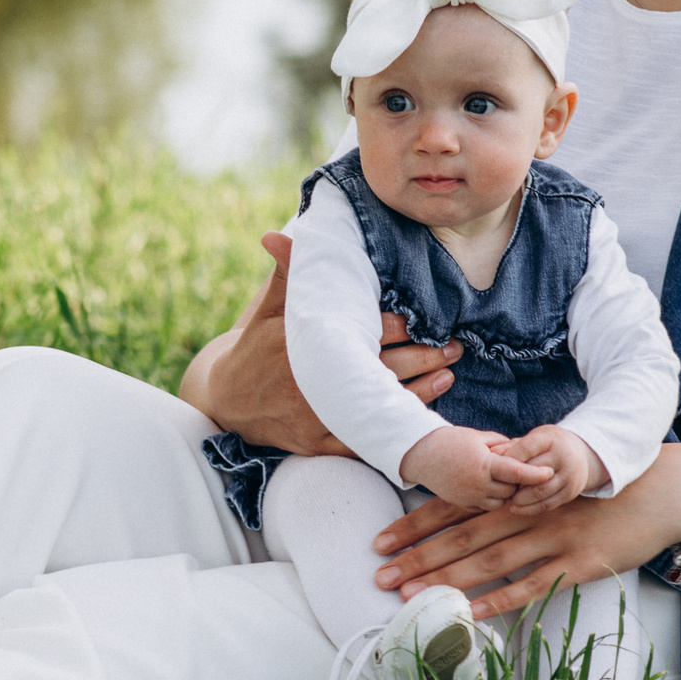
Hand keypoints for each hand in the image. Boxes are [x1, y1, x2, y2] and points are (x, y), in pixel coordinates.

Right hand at [183, 231, 460, 455]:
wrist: (226, 400)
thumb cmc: (256, 347)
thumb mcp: (269, 310)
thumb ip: (286, 275)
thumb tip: (278, 236)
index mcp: (303, 344)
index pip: (358, 332)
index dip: (395, 326)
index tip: (421, 319)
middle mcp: (311, 381)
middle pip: (378, 368)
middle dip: (421, 356)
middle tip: (454, 346)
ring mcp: (316, 416)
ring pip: (376, 404)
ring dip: (418, 389)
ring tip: (448, 372)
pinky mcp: (319, 444)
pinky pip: (365, 438)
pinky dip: (394, 425)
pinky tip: (422, 412)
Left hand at [369, 441, 680, 622]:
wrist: (662, 491)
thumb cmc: (601, 489)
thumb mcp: (552, 482)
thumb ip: (512, 494)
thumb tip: (469, 511)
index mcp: (518, 491)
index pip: (456, 506)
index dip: (415, 524)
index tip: (381, 541)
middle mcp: (529, 510)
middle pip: (463, 534)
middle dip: (418, 556)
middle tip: (380, 576)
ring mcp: (554, 537)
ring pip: (490, 560)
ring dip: (446, 578)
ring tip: (410, 597)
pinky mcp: (579, 564)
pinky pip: (533, 585)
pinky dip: (499, 600)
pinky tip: (469, 612)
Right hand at [399, 425, 554, 511]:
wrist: (420, 455)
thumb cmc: (450, 441)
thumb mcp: (478, 437)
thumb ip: (502, 445)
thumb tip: (521, 451)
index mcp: (484, 464)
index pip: (517, 472)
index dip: (535, 473)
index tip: (549, 472)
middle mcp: (478, 484)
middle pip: (512, 490)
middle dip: (519, 482)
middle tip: (525, 470)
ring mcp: (470, 496)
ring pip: (501, 502)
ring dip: (507, 492)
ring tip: (506, 479)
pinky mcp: (463, 503)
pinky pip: (486, 506)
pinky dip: (493, 498)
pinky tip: (492, 487)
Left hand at [496, 425, 608, 512]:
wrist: (583, 455)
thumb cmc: (549, 445)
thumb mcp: (535, 439)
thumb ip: (514, 446)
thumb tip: (491, 453)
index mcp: (551, 439)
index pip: (527, 448)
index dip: (508, 459)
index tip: (494, 467)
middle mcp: (563, 456)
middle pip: (532, 472)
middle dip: (512, 482)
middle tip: (496, 488)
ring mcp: (570, 476)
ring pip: (539, 491)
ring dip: (519, 498)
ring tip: (506, 499)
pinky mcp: (571, 492)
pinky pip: (548, 504)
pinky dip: (529, 509)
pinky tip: (516, 509)